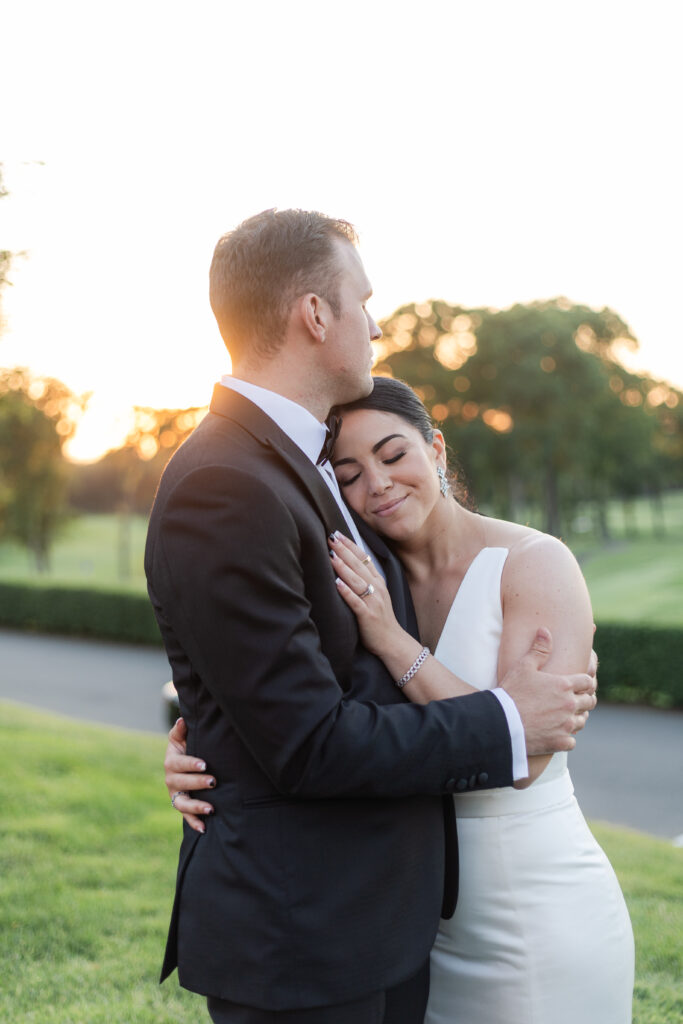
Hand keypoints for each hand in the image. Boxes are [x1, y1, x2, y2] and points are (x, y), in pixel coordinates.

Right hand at [164, 717, 214, 833]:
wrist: (186, 764)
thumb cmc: (188, 746)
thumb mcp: (182, 738)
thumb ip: (181, 730)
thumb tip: (182, 720)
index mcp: (171, 762)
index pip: (179, 763)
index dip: (190, 764)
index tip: (204, 764)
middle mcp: (171, 779)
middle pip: (180, 783)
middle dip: (196, 783)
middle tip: (213, 781)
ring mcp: (176, 794)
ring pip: (182, 803)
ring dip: (195, 807)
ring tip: (211, 808)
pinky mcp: (182, 806)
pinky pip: (186, 817)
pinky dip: (194, 823)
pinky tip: (204, 829)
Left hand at [328, 532, 403, 655]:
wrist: (393, 642)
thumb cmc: (380, 619)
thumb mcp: (376, 595)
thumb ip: (365, 580)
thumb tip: (348, 565)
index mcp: (378, 582)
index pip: (363, 558)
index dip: (351, 545)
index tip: (338, 534)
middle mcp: (376, 589)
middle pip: (359, 565)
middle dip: (344, 550)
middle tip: (331, 537)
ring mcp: (372, 602)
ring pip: (356, 580)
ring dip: (343, 567)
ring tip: (331, 555)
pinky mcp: (367, 616)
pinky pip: (356, 602)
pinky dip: (346, 592)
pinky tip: (337, 583)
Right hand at [500, 628, 597, 755]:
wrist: (502, 722)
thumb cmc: (512, 692)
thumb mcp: (523, 666)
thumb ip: (538, 649)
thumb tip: (545, 630)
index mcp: (564, 685)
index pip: (587, 681)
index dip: (585, 681)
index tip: (581, 684)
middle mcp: (569, 705)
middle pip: (589, 702)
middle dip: (585, 699)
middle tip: (577, 699)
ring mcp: (566, 725)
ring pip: (582, 721)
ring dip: (577, 717)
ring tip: (568, 716)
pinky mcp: (560, 742)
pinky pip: (572, 741)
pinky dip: (567, 737)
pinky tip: (559, 734)